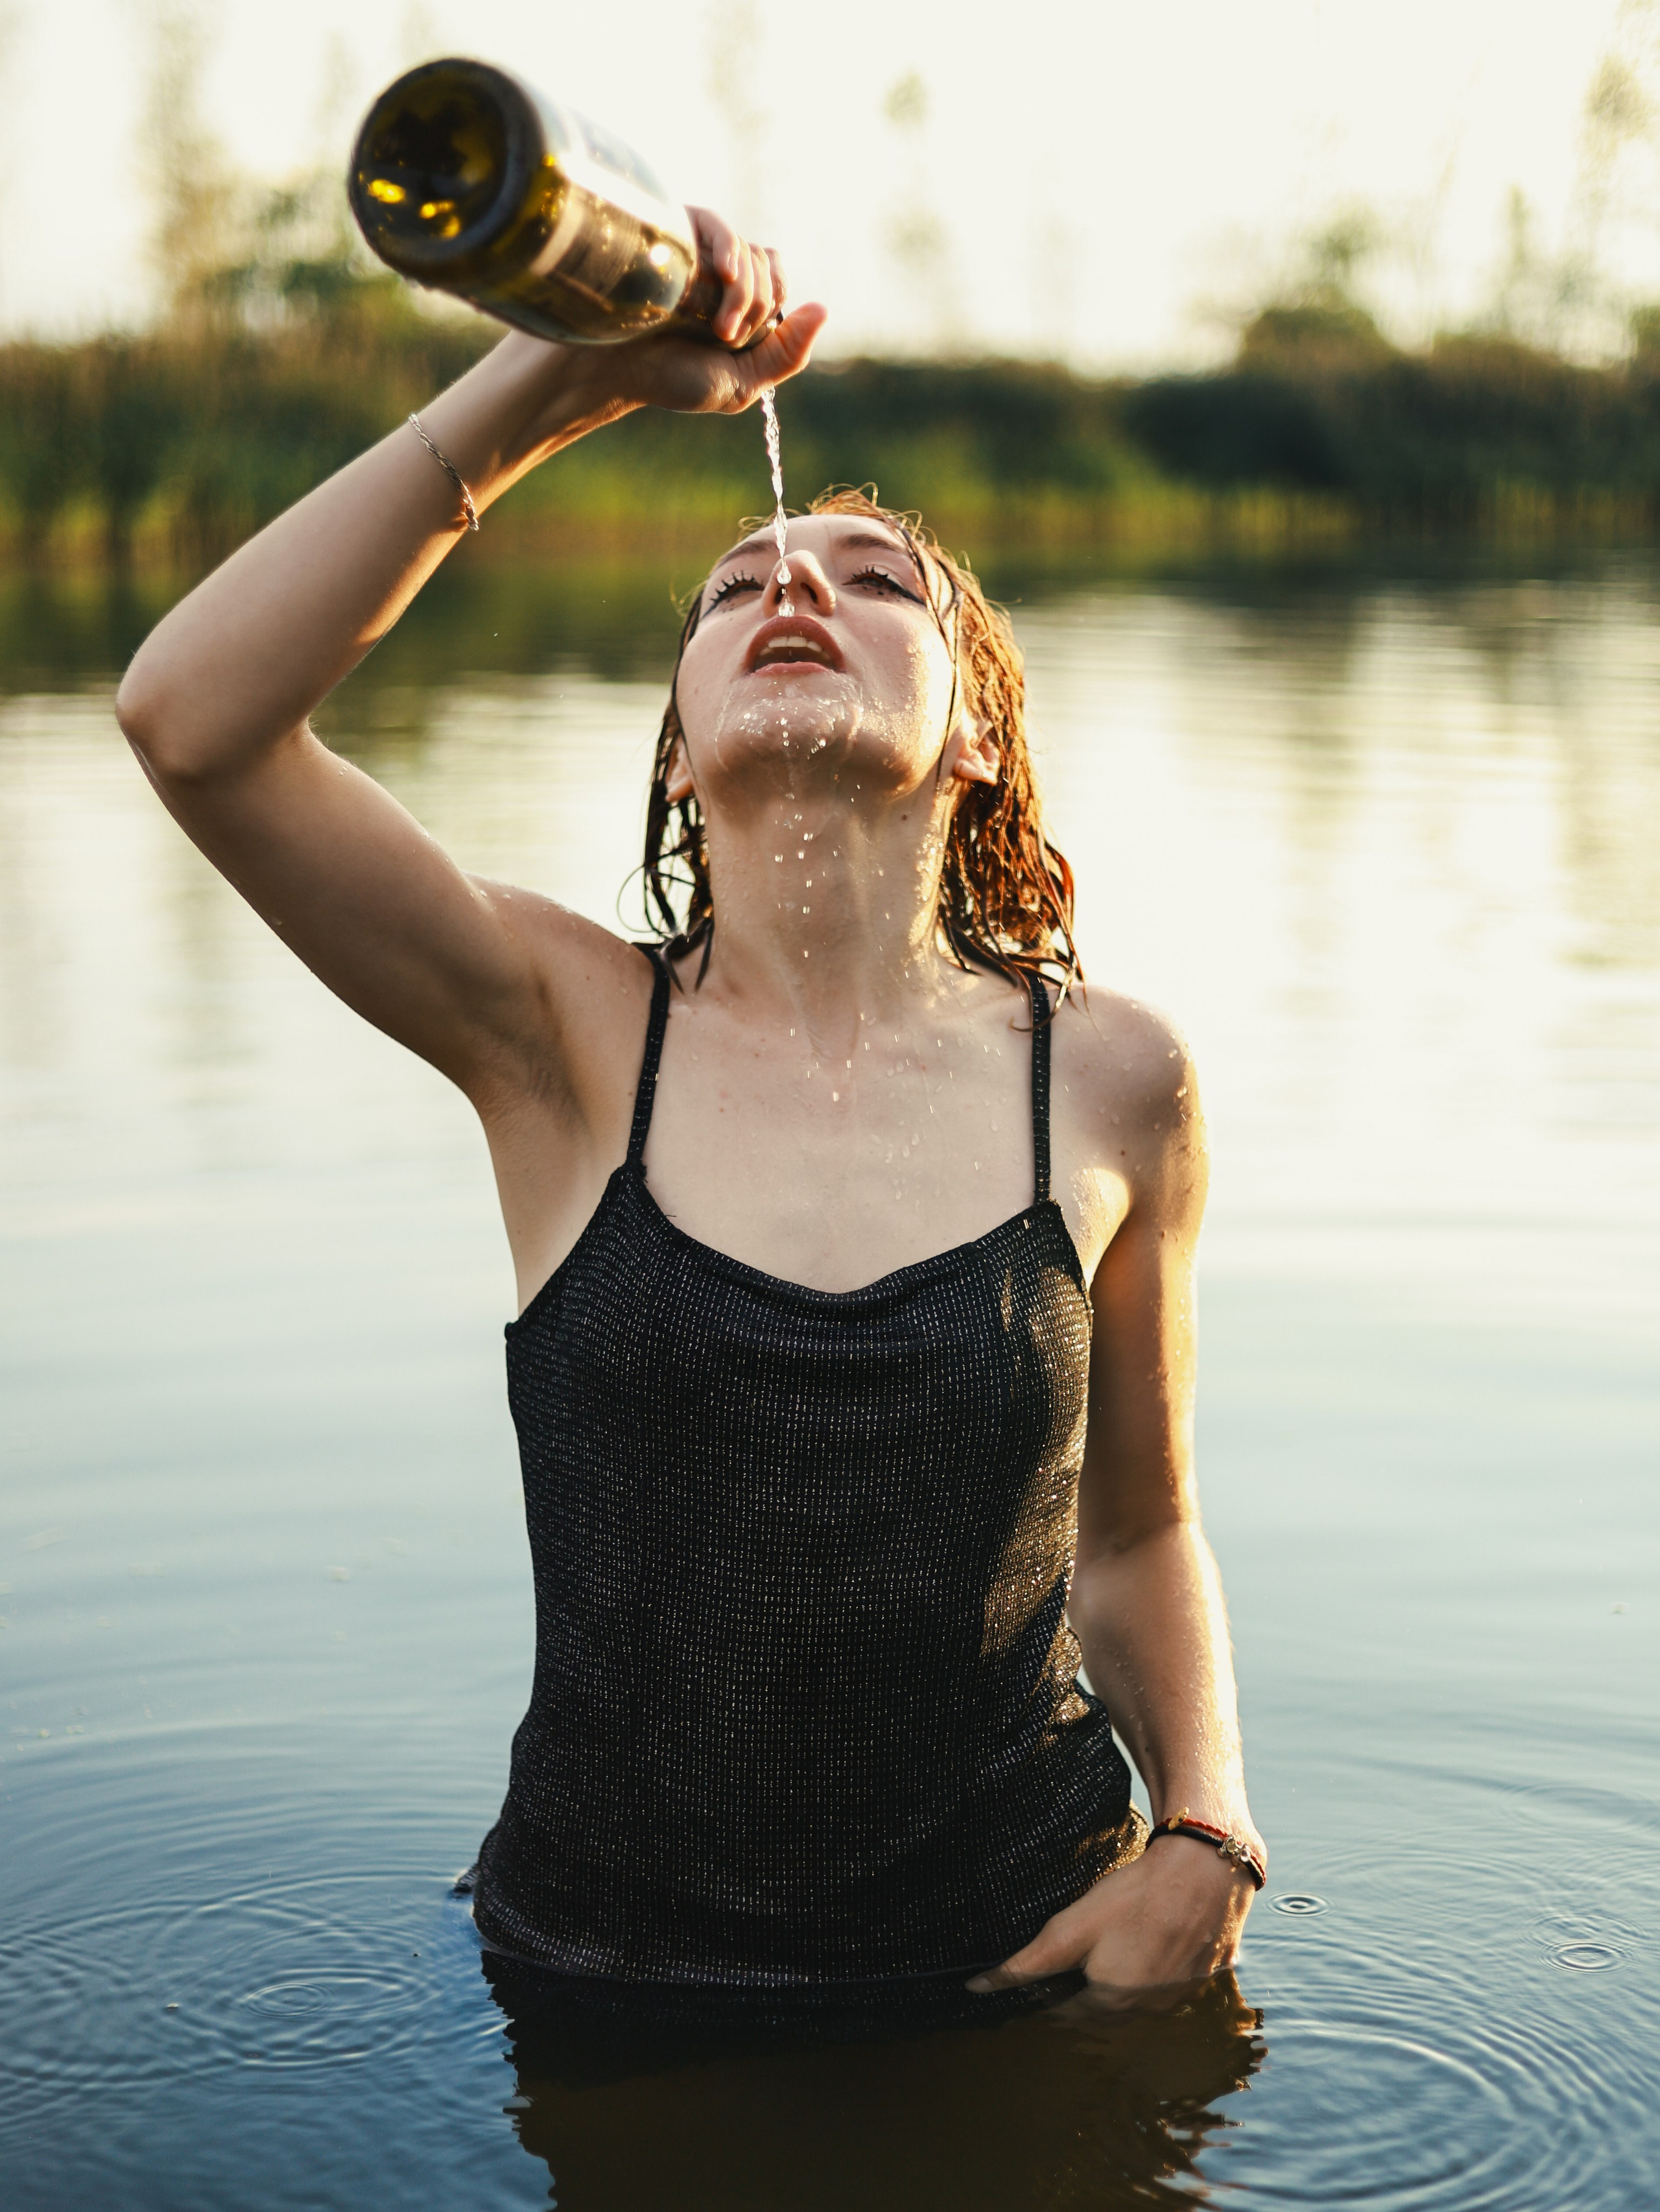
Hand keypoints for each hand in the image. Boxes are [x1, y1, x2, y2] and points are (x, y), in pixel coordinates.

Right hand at [585, 205, 826, 416]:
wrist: (615, 368)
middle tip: (723, 337)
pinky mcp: (676, 234)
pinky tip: (723, 273)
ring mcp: (699, 251)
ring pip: (749, 251)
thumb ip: (787, 354)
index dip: (774, 305)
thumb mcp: (742, 382)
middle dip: (758, 308)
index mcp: (741, 302)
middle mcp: (722, 272)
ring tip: (711, 327)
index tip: (745, 340)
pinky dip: (730, 250)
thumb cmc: (672, 377)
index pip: (779, 280)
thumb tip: (824, 309)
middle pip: (770, 267)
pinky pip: (720, 226)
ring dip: (742, 294)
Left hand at [969, 1835, 1255, 2008]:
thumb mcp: (1071, 1928)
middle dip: (1080, 1988)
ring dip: (1117, 1979)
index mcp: (1113, 2004)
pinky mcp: (1202, 1975)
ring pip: (1134, 1997)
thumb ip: (1027, 1963)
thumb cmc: (1134, 1896)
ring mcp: (1179, 1996)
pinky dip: (1151, 1966)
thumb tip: (977, 1988)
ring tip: (1108, 1940)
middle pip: (1100, 2009)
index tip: (1036, 1968)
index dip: (1046, 1989)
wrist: (1205, 1871)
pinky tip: (1146, 1935)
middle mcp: (1147, 2011)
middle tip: (1069, 1951)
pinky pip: (1166, 1981)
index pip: (1065, 2012)